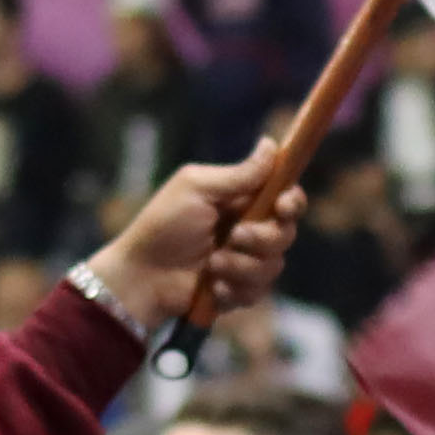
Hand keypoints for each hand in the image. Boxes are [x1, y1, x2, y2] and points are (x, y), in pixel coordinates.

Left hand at [96, 160, 302, 332]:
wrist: (143, 274)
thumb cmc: (164, 224)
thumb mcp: (197, 189)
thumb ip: (238, 174)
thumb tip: (270, 144)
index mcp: (242, 200)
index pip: (286, 196)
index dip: (292, 201)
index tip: (282, 206)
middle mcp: (251, 228)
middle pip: (286, 232)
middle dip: (262, 237)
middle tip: (234, 236)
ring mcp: (247, 261)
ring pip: (274, 265)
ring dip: (241, 265)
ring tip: (212, 264)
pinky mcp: (240, 289)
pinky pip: (258, 291)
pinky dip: (233, 288)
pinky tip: (210, 285)